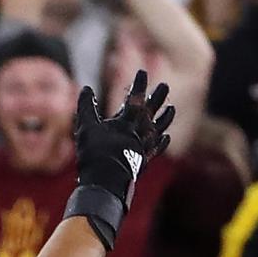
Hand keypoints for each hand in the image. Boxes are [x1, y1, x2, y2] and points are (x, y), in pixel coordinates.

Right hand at [72, 72, 174, 203]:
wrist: (106, 183)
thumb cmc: (94, 155)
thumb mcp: (86, 128)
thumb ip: (86, 107)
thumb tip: (87, 89)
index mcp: (126, 122)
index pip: (135, 98)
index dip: (139, 84)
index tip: (142, 73)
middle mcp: (139, 132)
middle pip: (152, 110)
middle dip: (158, 97)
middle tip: (165, 86)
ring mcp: (144, 146)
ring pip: (159, 128)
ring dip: (165, 118)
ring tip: (171, 109)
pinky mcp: (144, 160)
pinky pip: (157, 148)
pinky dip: (161, 141)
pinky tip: (164, 137)